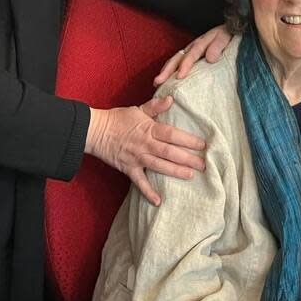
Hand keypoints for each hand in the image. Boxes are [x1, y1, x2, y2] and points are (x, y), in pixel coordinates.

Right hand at [84, 95, 205, 204]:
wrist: (96, 131)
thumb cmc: (118, 119)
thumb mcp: (138, 109)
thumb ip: (155, 106)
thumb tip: (171, 99)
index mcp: (149, 129)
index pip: (172, 134)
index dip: (188, 140)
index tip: (203, 145)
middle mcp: (145, 144)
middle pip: (169, 152)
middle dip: (188, 158)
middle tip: (204, 164)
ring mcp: (137, 158)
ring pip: (159, 166)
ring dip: (175, 172)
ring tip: (191, 176)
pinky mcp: (129, 169)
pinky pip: (139, 182)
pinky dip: (148, 192)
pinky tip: (158, 201)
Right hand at [153, 26, 232, 85]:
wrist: (231, 29)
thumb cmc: (229, 35)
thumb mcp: (225, 37)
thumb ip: (218, 46)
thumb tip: (210, 58)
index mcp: (201, 42)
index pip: (192, 55)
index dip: (185, 65)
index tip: (180, 76)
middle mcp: (193, 47)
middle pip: (177, 58)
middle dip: (167, 70)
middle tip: (158, 81)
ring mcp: (190, 51)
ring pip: (175, 60)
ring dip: (166, 71)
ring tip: (157, 83)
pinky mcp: (192, 55)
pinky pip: (179, 62)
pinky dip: (171, 71)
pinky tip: (167, 80)